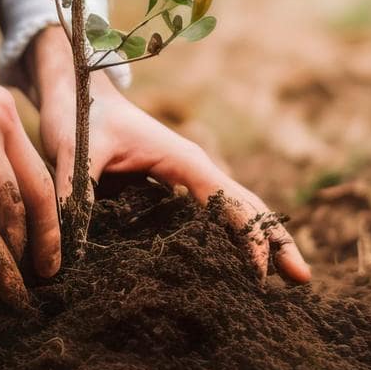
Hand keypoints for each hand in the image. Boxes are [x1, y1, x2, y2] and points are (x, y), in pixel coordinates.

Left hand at [27, 29, 311, 282]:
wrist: (74, 86)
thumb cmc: (77, 114)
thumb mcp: (73, 152)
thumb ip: (73, 197)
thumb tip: (65, 255)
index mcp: (184, 160)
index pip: (229, 202)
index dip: (248, 237)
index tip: (261, 275)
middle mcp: (193, 170)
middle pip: (248, 208)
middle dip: (276, 242)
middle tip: (304, 281)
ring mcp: (185, 181)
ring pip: (234, 214)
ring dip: (259, 244)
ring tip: (282, 283)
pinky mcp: (169, 190)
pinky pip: (209, 218)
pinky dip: (230, 242)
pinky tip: (230, 272)